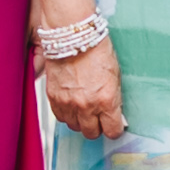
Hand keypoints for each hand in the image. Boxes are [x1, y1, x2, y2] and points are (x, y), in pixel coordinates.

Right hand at [37, 23, 123, 141]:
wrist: (75, 36)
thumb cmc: (97, 50)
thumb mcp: (115, 77)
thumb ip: (114, 99)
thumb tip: (116, 115)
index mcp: (107, 100)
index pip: (112, 130)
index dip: (114, 129)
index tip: (114, 126)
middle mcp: (87, 105)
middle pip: (91, 133)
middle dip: (97, 127)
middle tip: (99, 119)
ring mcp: (68, 102)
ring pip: (74, 127)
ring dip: (80, 121)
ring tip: (84, 110)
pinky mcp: (53, 97)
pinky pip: (60, 117)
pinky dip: (66, 114)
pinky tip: (72, 106)